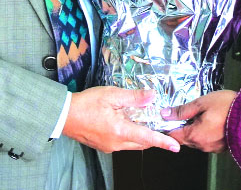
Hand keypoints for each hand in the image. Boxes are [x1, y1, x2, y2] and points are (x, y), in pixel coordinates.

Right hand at [62, 86, 179, 152]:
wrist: (64, 115)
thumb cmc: (86, 104)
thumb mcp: (112, 95)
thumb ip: (134, 97)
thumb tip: (152, 96)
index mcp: (120, 130)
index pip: (147, 138)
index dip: (163, 141)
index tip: (175, 146)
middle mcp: (116, 143)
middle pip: (141, 143)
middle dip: (152, 137)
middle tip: (160, 126)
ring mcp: (109, 146)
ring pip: (131, 144)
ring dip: (140, 135)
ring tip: (142, 121)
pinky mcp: (103, 145)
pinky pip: (121, 143)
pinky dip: (128, 135)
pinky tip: (125, 122)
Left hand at [163, 90, 237, 152]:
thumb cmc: (227, 107)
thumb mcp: (202, 103)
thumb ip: (182, 110)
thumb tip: (166, 114)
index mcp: (195, 135)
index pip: (173, 135)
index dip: (169, 126)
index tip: (171, 116)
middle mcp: (202, 145)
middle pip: (184, 138)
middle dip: (183, 126)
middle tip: (190, 112)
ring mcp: (212, 148)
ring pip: (196, 140)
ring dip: (196, 129)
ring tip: (204, 114)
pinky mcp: (221, 147)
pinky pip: (208, 141)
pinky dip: (206, 132)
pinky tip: (213, 121)